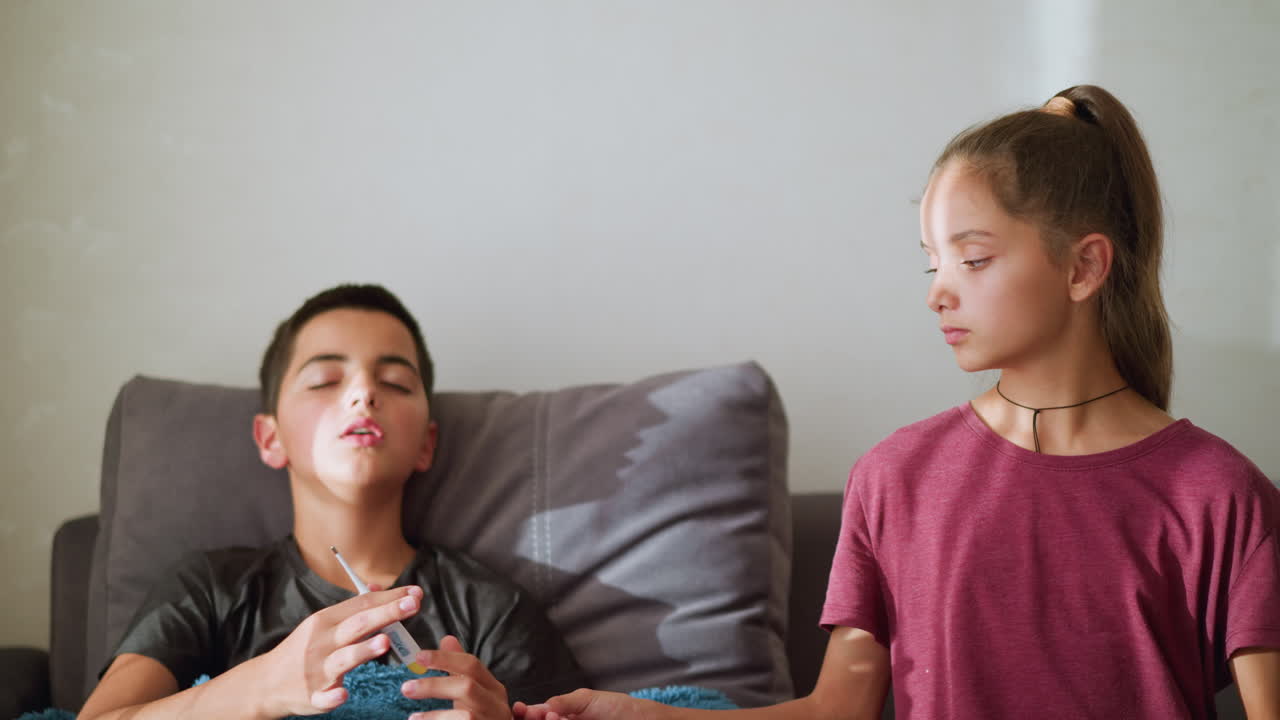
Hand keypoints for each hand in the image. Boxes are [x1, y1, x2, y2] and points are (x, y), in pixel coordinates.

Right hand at [253, 585, 423, 717]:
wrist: (266, 682)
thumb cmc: (304, 649)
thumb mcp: (323, 624)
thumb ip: (352, 609)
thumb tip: (378, 587)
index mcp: (325, 621)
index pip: (362, 605)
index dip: (390, 597)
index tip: (416, 593)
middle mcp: (322, 642)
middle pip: (357, 625)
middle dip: (386, 614)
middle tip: (412, 605)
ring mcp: (317, 670)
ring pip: (343, 659)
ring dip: (363, 650)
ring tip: (384, 642)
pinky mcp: (312, 697)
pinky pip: (324, 697)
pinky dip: (333, 696)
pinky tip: (343, 694)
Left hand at [399, 635, 509, 719]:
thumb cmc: (484, 716)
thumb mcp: (476, 690)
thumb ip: (460, 668)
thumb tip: (447, 639)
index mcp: (493, 688)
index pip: (471, 665)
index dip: (444, 658)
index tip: (419, 657)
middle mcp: (496, 704)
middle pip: (467, 687)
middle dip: (434, 685)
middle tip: (406, 688)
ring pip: (466, 716)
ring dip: (436, 716)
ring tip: (413, 717)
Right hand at [513, 689, 666, 719]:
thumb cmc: (620, 709)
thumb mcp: (588, 699)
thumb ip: (564, 701)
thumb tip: (542, 706)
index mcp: (565, 712)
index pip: (539, 714)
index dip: (527, 713)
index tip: (520, 710)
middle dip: (535, 719)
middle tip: (539, 714)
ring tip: (555, 717)